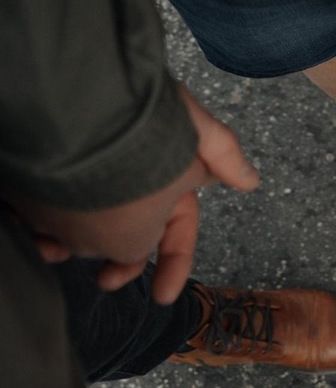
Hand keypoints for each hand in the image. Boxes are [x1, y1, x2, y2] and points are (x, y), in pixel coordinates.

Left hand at [8, 85, 258, 303]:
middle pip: (127, 234)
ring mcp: (84, 176)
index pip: (177, 231)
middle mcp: (128, 179)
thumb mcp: (191, 133)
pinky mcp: (44, 170)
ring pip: (81, 225)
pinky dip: (37, 221)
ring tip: (52, 247)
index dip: (174, 265)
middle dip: (117, 259)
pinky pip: (43, 206)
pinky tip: (31, 225)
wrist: (71, 90)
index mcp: (167, 178)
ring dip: (70, 243)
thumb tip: (251, 180)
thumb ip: (223, 156)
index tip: (162, 297)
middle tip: (104, 280)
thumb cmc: (135, 110)